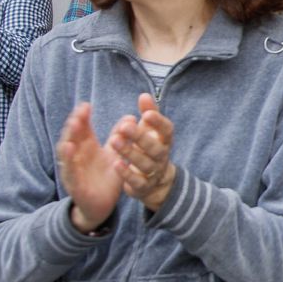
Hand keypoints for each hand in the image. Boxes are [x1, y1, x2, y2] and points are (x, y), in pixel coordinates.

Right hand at [57, 103, 123, 232]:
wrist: (102, 205)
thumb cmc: (107, 176)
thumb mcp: (115, 154)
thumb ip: (120, 137)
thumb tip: (132, 117)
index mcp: (87, 147)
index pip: (82, 129)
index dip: (82, 117)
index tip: (86, 105)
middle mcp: (77, 156)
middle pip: (71, 138)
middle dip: (73, 125)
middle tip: (79, 113)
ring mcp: (73, 170)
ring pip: (66, 154)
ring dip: (68, 140)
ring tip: (73, 127)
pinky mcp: (75, 185)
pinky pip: (71, 173)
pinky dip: (69, 162)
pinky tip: (70, 150)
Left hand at [109, 93, 175, 211]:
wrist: (155, 182)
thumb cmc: (150, 148)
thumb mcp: (151, 131)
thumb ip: (149, 113)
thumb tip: (144, 95)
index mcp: (164, 141)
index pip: (167, 131)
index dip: (159, 122)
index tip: (147, 113)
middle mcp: (161, 157)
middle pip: (155, 148)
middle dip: (141, 137)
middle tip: (125, 126)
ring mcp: (153, 172)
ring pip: (145, 164)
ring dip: (130, 153)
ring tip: (115, 141)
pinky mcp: (143, 187)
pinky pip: (137, 181)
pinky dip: (127, 174)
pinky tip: (116, 163)